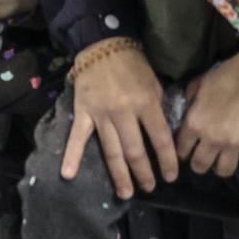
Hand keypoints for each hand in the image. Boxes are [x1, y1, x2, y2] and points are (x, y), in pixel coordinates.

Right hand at [63, 40, 177, 197]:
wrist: (103, 44)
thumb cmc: (134, 65)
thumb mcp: (154, 83)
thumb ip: (158, 108)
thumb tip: (164, 136)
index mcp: (146, 102)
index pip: (160, 138)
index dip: (167, 160)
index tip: (171, 176)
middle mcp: (124, 111)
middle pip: (135, 150)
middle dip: (144, 173)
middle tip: (149, 188)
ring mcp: (101, 114)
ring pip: (112, 151)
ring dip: (120, 175)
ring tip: (126, 194)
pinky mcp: (83, 113)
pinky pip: (77, 138)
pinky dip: (71, 156)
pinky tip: (68, 175)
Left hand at [175, 47, 238, 177]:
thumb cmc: (230, 74)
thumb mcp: (203, 82)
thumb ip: (190, 99)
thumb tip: (186, 110)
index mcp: (195, 122)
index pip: (181, 150)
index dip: (183, 149)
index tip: (188, 147)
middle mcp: (212, 138)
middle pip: (199, 166)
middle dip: (199, 162)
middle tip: (204, 154)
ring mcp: (233, 144)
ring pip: (222, 170)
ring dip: (219, 165)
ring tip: (222, 156)